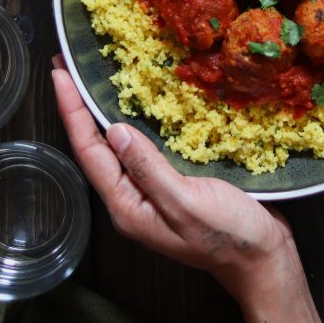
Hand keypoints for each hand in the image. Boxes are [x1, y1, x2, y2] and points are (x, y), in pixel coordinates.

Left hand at [51, 58, 294, 302]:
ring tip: (91, 75)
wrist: (263, 258)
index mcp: (128, 206)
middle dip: (79, 106)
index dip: (72, 110)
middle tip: (67, 63)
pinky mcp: (173, 182)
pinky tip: (138, 100)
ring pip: (118, 144)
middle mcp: (133, 197)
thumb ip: (149, 169)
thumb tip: (113, 130)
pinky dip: (136, 119)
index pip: (89, 152)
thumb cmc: (228, 236)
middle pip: (96, 146)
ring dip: (103, 109)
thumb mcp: (186, 203)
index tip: (59, 73)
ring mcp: (152, 191)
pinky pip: (145, 146)